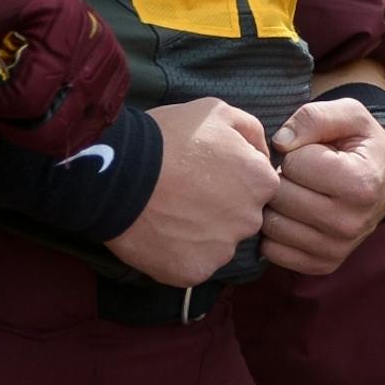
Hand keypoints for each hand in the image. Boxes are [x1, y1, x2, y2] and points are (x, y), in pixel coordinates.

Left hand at [0, 0, 128, 159]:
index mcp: (60, 21)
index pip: (31, 98)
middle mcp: (95, 38)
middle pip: (60, 121)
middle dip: (21, 129)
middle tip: (3, 105)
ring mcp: (111, 55)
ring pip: (83, 127)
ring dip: (46, 131)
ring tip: (25, 107)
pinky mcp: (118, 68)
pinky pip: (103, 118)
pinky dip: (75, 128)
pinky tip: (50, 113)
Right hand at [104, 99, 277, 288]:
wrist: (121, 173)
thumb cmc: (170, 137)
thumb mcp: (219, 112)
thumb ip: (252, 132)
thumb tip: (263, 155)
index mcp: (262, 182)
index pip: (258, 186)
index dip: (232, 177)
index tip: (206, 171)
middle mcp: (250, 220)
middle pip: (241, 217)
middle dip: (221, 206)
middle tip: (187, 192)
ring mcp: (222, 250)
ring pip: (218, 243)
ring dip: (201, 232)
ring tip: (171, 211)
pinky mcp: (193, 272)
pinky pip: (193, 264)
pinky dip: (179, 252)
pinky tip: (161, 232)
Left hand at [259, 98, 384, 274]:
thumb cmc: (362, 144)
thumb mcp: (350, 114)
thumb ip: (314, 117)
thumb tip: (279, 143)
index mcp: (361, 183)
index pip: (295, 164)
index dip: (298, 152)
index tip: (316, 153)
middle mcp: (351, 223)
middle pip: (280, 196)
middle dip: (283, 177)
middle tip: (303, 173)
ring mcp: (337, 249)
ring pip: (272, 225)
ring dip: (277, 204)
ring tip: (300, 192)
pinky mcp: (322, 265)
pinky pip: (273, 250)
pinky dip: (276, 230)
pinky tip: (295, 215)